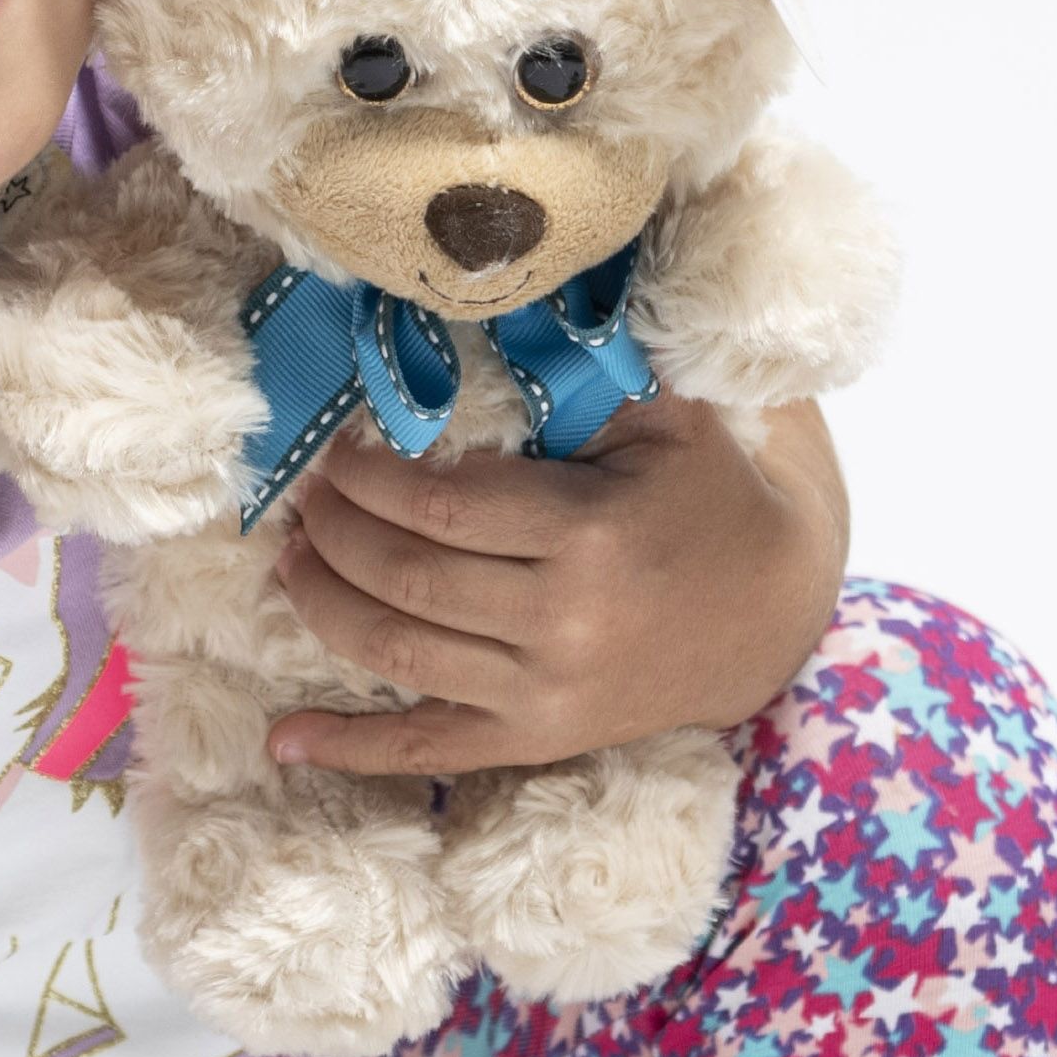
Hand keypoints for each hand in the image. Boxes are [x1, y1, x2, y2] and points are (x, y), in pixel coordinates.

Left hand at [265, 398, 847, 778]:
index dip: (367, 479)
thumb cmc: (707, 495)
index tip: (337, 451)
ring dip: (323, 604)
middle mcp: (562, 624)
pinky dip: (352, 749)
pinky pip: (429, 751)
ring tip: (289, 560)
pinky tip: (286, 740)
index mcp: (588, 536)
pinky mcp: (538, 740)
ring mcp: (546, 694)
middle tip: (302, 498)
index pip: (438, 507)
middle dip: (333, 533)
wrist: (770, 613)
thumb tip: (487, 305)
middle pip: (405, 578)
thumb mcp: (665, 417)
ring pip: (397, 654)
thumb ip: (583, 369)